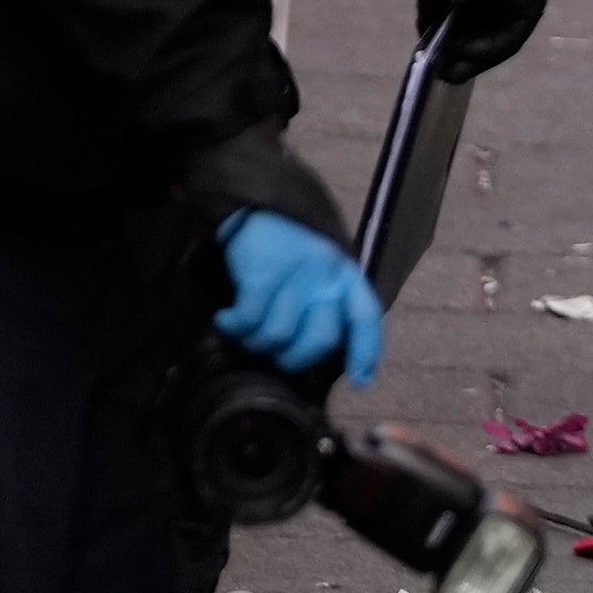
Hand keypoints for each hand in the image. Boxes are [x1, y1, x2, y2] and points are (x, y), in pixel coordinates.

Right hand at [212, 210, 382, 384]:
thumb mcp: (317, 276)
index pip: (366, 317)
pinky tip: (226, 320)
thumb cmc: (285, 257)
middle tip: (275, 356)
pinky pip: (249, 320)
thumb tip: (330, 364)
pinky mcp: (264, 271)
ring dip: (255, 344)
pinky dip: (233, 327)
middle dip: (295, 359)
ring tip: (244, 333)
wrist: (251, 211)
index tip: (359, 380)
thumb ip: (326, 310)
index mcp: (345, 275)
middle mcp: (326, 273)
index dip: (365, 352)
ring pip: (279, 335)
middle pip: (322, 339)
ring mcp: (296, 271)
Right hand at [422, 0, 549, 77]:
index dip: (460, 39)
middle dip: (467, 53)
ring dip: (476, 54)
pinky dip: (488, 47)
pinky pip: (512, 34)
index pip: (479, 14)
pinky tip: (462, 51)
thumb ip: (434, 10)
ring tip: (450, 67)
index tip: (442, 59)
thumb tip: (426, 35)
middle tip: (446, 71)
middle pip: (491, 27)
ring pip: (502, 34)